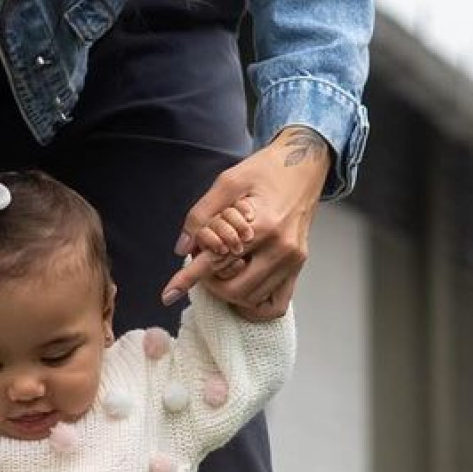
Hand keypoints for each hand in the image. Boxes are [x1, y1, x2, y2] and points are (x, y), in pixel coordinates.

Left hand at [160, 126, 331, 319]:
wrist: (304, 166)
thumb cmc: (265, 170)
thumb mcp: (228, 182)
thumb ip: (202, 214)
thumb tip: (182, 248)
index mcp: (264, 225)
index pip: (217, 261)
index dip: (188, 278)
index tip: (168, 295)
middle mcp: (282, 248)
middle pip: (235, 289)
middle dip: (211, 284)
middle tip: (203, 267)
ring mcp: (293, 260)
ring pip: (252, 299)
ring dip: (230, 292)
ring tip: (222, 270)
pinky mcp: (299, 266)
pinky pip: (275, 304)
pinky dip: (254, 305)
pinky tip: (242, 286)